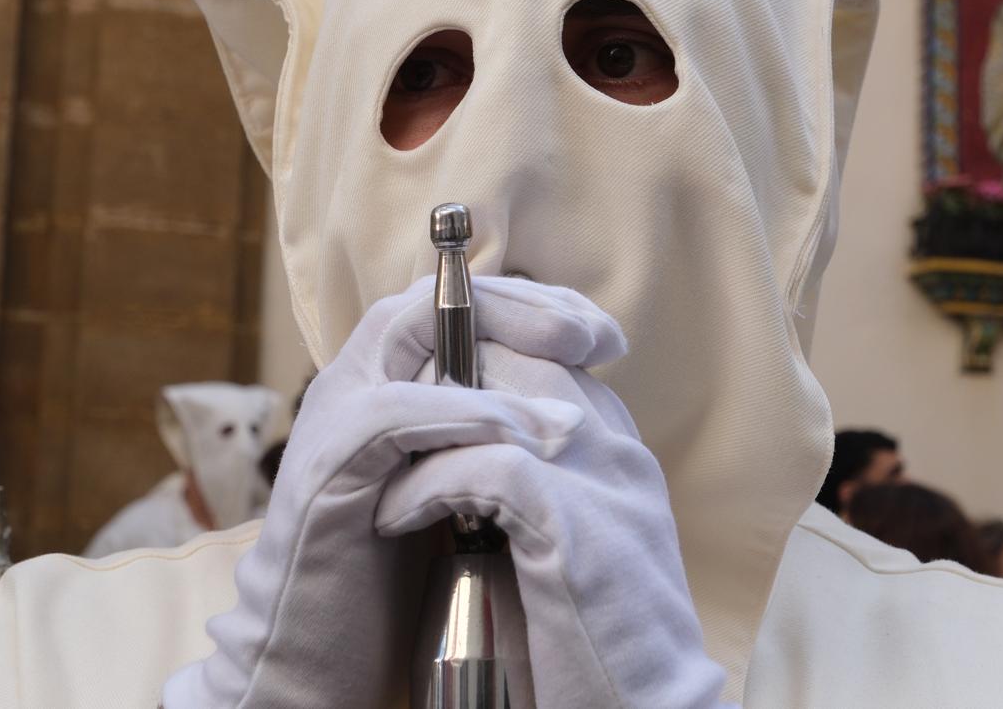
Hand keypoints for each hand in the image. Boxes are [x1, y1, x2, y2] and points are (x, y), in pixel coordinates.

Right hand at [161, 276, 587, 708]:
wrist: (316, 658)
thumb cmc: (392, 578)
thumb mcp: (456, 485)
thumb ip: (487, 435)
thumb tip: (570, 403)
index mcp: (388, 382)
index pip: (458, 303)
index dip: (531, 305)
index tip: (603, 337)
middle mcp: (355, 381)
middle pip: (434, 299)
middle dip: (521, 309)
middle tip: (592, 338)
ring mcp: (333, 416)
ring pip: (412, 335)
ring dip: (503, 357)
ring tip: (577, 408)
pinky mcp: (324, 468)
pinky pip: (394, 414)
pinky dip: (465, 419)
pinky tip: (527, 445)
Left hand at [377, 276, 729, 708]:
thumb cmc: (601, 649)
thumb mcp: (576, 547)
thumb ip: (543, 491)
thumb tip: (470, 456)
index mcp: (621, 453)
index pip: (552, 354)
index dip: (483, 358)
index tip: (424, 391)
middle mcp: (618, 451)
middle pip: (525, 354)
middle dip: (443, 376)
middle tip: (387, 412)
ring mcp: (603, 480)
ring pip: (500, 397)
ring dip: (426, 426)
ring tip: (381, 458)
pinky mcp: (574, 524)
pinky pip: (482, 467)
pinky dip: (426, 487)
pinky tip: (394, 517)